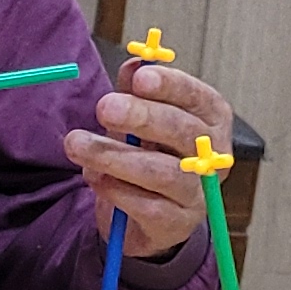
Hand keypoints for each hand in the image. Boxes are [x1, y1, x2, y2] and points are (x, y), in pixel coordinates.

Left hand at [64, 57, 236, 261]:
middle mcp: (212, 158)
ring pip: (163, 172)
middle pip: (185, 133)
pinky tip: (96, 180)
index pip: (200, 99)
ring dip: (115, 157)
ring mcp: (197, 194)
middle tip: (104, 108)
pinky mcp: (177, 225)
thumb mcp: (139, 120)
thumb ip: (135, 92)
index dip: (172, 87)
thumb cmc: (147, 157)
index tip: (140, 79)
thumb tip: (134, 64)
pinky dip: (117, 190)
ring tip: (77, 145)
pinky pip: (148, 207)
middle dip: (143, 117)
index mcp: (210, 122)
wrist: (146, 218)